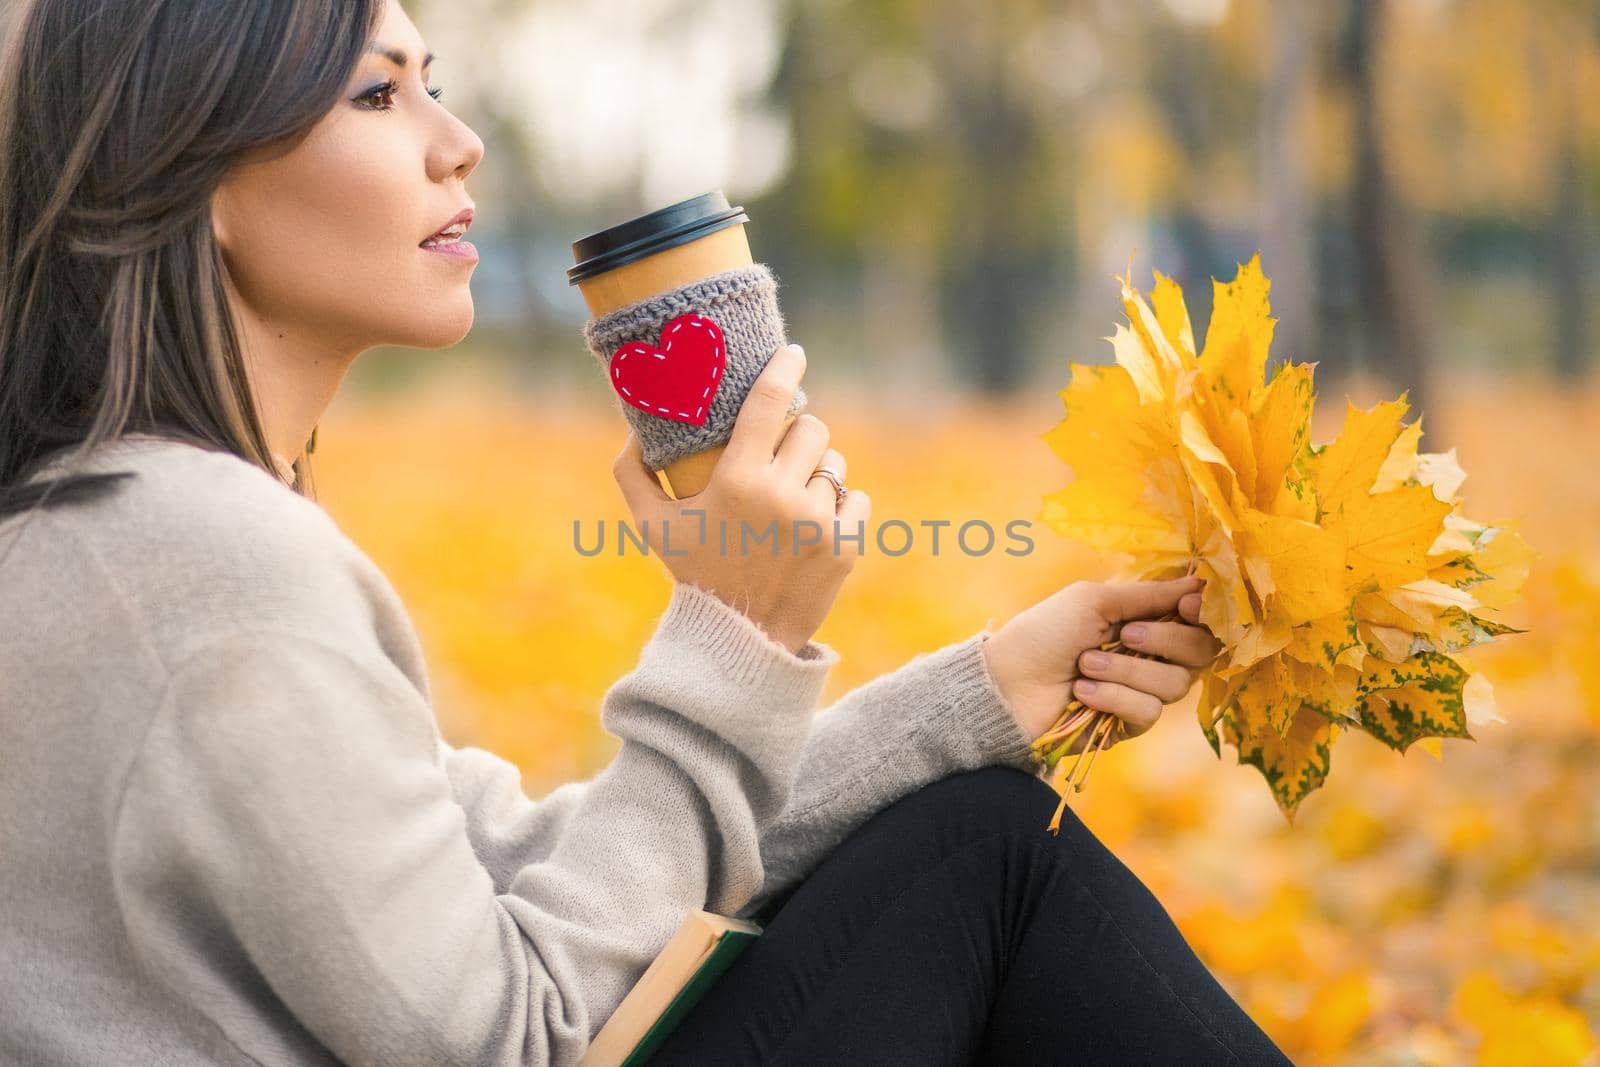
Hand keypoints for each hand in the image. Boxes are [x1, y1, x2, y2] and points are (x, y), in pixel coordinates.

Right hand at [613, 344, 870, 654]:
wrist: (742, 640)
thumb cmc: (695, 577)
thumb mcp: (653, 529)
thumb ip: (632, 476)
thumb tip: (634, 431)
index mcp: (737, 481)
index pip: (770, 403)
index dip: (785, 368)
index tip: (794, 352)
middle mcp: (782, 495)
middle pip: (813, 429)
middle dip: (800, 437)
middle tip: (783, 458)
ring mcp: (818, 520)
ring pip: (835, 465)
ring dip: (818, 473)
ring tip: (793, 501)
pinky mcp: (846, 544)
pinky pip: (856, 498)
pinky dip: (840, 506)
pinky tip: (814, 525)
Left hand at [980, 577, 1219, 750]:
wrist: (1006, 685)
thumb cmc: (1044, 633)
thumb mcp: (1093, 600)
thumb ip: (1149, 594)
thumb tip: (1200, 584)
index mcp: (1143, 619)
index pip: (1197, 620)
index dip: (1201, 614)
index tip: (1187, 607)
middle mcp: (1150, 655)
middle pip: (1199, 652)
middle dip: (1166, 641)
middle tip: (1127, 634)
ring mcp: (1140, 691)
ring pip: (1174, 684)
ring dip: (1126, 671)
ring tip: (1085, 665)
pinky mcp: (1128, 725)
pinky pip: (1147, 712)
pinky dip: (1113, 698)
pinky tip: (1082, 693)